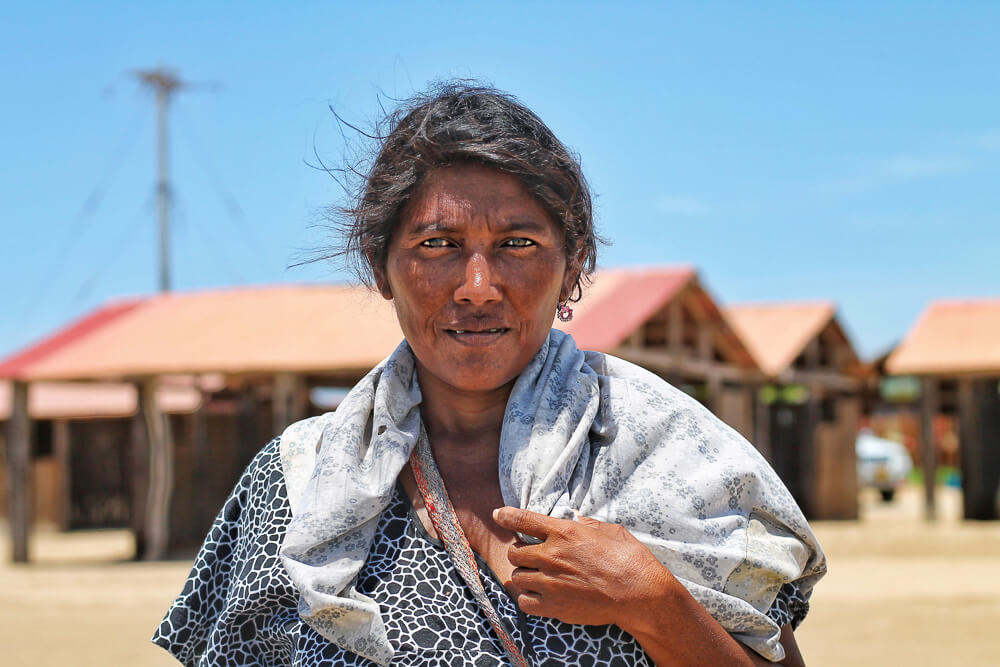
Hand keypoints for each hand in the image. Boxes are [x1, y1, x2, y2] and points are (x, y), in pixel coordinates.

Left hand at [492, 507, 676, 627]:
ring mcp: (550, 582)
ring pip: (516, 577)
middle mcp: (551, 556)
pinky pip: (524, 602)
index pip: (523, 519)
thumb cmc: (630, 559)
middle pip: (514, 552)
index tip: (498, 514)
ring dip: (523, 575)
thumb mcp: (611, 531)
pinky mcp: (554, 606)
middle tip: (528, 555)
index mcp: (564, 532)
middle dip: (518, 552)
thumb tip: (578, 520)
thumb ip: (589, 524)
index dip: (506, 515)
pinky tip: (538, 595)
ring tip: (534, 576)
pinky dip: (527, 598)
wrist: (639, 594)